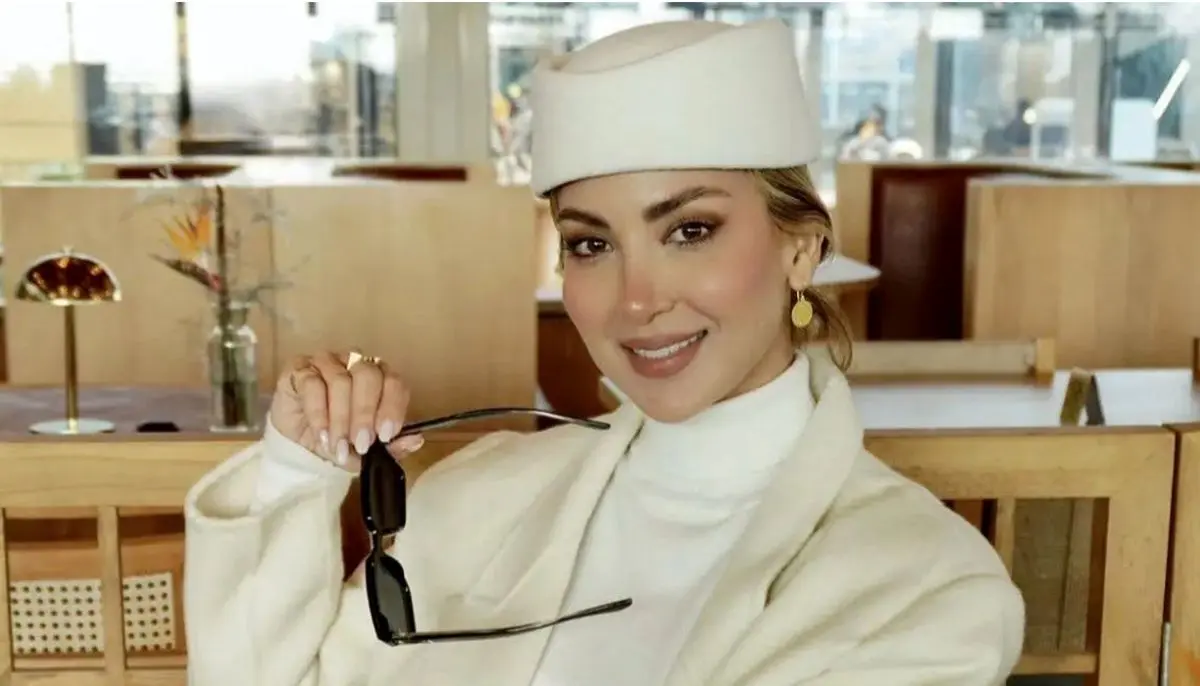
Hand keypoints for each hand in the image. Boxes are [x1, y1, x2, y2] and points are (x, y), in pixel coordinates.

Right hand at [269, 351, 424, 470]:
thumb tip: (416, 440)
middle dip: (365, 413)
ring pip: (340, 380)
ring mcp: (327, 362)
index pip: (394, 382)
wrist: (296, 440)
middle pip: (368, 376)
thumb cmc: (336, 437)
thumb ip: (390, 448)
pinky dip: (319, 414)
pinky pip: (312, 384)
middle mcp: (355, 363)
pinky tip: (322, 435)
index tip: (385, 436)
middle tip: (361, 443)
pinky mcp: (300, 369)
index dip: (392, 407)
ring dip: (341, 419)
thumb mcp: (363, 451)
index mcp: (379, 378)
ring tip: (337, 445)